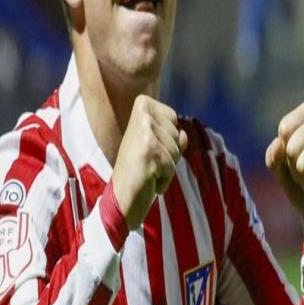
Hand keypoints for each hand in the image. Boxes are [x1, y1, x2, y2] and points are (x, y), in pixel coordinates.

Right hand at [112, 95, 187, 229]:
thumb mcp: (157, 145)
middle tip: (147, 160)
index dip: (167, 136)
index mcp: (141, 106)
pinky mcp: (149, 152)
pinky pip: (171, 165)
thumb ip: (173, 135)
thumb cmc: (139, 170)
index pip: (172, 116)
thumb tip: (183, 135)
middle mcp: (142, 115)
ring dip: (167, 165)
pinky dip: (164, 178)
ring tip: (147, 169)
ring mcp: (145, 133)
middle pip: (176, 133)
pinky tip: (147, 180)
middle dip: (169, 152)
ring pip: (176, 150)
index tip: (148, 145)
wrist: (120, 198)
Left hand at [265, 102, 303, 234]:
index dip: (282, 143)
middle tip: (298, 168)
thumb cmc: (295, 179)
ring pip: (301, 165)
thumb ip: (273, 155)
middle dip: (290, 165)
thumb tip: (278, 143)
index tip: (287, 150)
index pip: (286, 125)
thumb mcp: (277, 167)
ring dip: (300, 178)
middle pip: (291, 148)